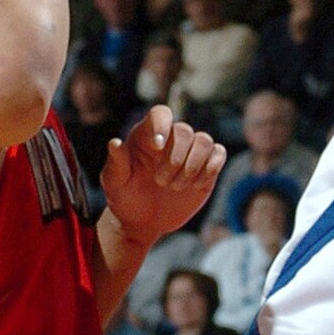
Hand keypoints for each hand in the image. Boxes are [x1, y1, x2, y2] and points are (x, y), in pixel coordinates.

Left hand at [101, 105, 226, 247]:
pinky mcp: (207, 166)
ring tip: (177, 187)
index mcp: (147, 135)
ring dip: (192, 166)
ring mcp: (190, 152)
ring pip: (204, 141)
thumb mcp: (114, 182)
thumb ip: (116, 162)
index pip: (161, 114)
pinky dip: (210, 168)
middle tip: (161, 182)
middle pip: (184, 131)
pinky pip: (219, 153)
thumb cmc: (125, 197)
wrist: (144, 220)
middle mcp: (171, 139)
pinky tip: (195, 186)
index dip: (162, 125)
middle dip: (176, 159)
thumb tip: (115, 143)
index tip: (157, 147)